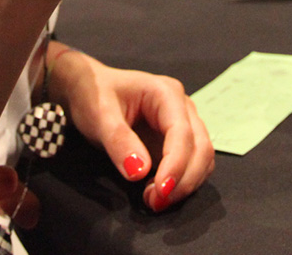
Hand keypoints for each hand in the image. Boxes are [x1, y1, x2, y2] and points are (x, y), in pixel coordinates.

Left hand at [47, 45, 212, 212]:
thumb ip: (119, 142)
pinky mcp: (178, 140)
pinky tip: (157, 192)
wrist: (89, 88)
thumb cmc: (93, 95)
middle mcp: (184, 108)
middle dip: (184, 179)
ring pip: (202, 157)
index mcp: (167, 94)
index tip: (160, 191)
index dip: (176, 164)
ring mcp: (185, 124)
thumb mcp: (99, 116)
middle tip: (156, 203)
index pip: (183, 133)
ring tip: (155, 201)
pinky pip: (192, 162)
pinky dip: (181, 181)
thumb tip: (139, 173)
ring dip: (185, 183)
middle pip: (201, 147)